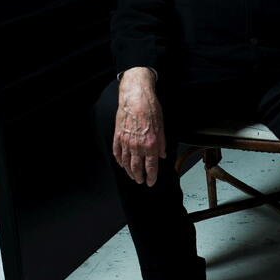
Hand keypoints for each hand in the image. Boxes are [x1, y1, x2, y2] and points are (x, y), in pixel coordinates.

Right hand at [113, 67, 165, 185]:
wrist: (135, 97)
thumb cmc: (150, 109)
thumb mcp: (162, 126)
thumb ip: (161, 143)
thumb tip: (162, 154)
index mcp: (150, 144)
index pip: (151, 167)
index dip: (151, 177)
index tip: (151, 182)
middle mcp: (137, 146)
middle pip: (137, 168)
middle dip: (139, 177)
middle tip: (141, 181)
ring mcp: (126, 142)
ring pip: (126, 162)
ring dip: (129, 171)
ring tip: (132, 176)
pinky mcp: (117, 136)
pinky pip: (117, 152)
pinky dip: (119, 160)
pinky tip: (121, 163)